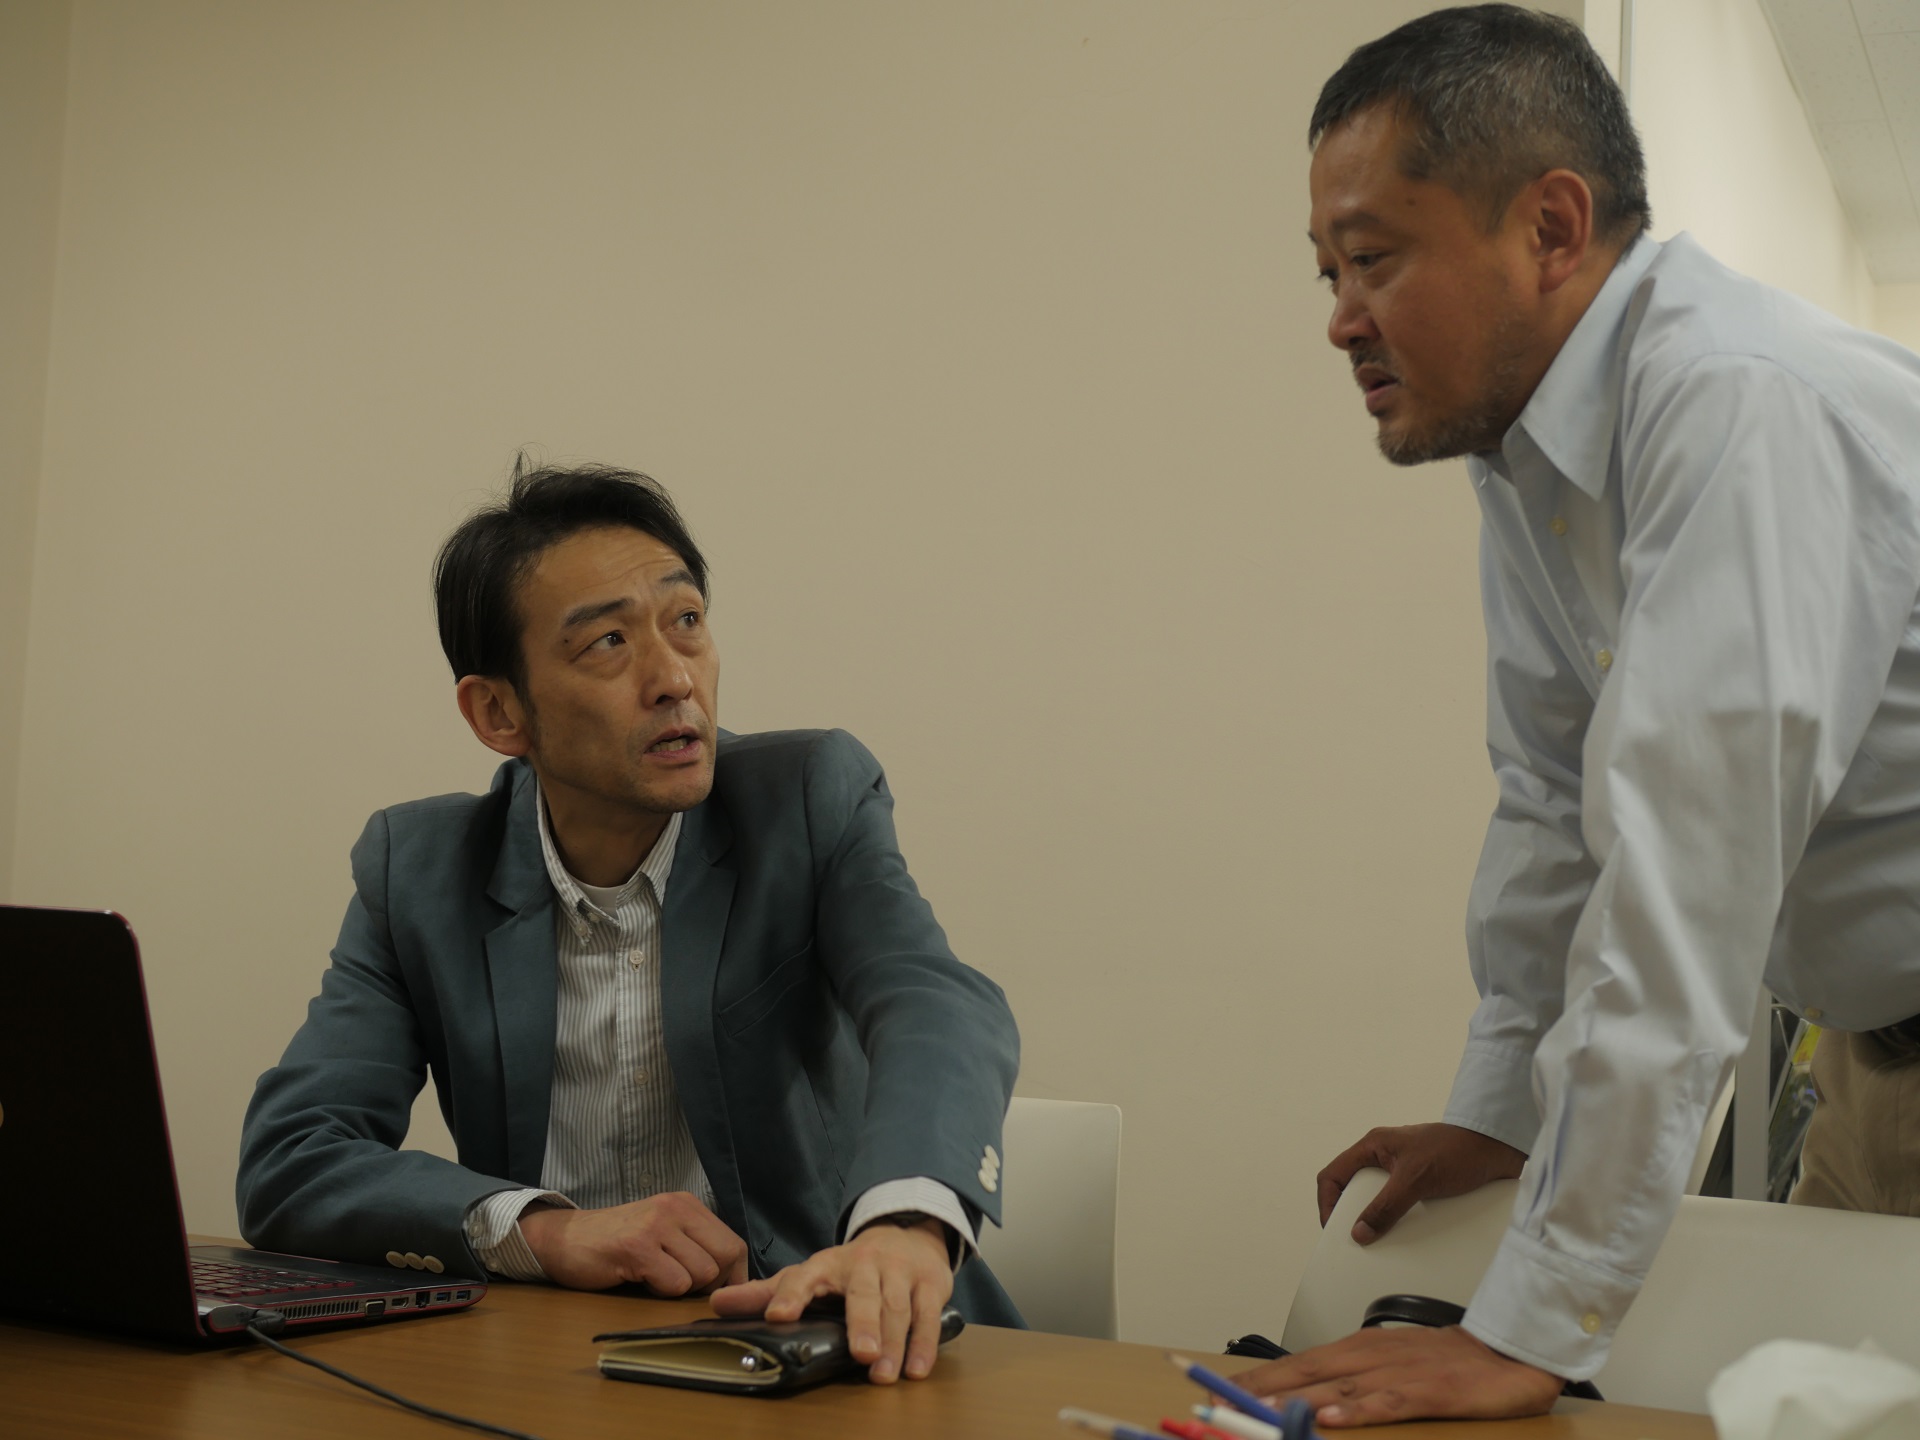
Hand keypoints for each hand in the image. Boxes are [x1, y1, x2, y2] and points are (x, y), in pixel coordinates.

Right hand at [518, 1192, 747, 1293]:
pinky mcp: (637, 1247)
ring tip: (654, 1277)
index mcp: (687, 1205)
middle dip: (710, 1284)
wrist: (564, 1238)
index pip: (734, 1244)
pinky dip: (661, 1292)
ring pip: (702, 1273)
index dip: (731, 1275)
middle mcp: (676, 1208)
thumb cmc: (617, 1243)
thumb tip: (735, 1282)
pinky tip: (639, 1279)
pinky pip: (674, 1283)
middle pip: (726, 1258)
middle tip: (679, 1285)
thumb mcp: (663, 1233)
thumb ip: (695, 1247)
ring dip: (681, 1288)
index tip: (714, 1291)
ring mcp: (656, 1225)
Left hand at [709, 1215, 953, 1383]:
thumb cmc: (853, 1266)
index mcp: (827, 1264)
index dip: (791, 1295)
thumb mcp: (810, 1275)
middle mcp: (865, 1263)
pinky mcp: (930, 1282)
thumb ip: (768, 1293)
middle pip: (863, 1293)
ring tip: (884, 1373)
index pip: (804, 1276)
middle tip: (861, 1355)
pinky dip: (925, 1342)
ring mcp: (900, 1270)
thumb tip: (717, 1304)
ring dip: (894, 1341)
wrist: (908, 1233)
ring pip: (897, 1306)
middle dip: (863, 1323)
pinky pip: (928, 1313)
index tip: (779, 1317)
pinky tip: (917, 1368)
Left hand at [1231, 1325, 1563, 1426]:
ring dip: (1292, 1400)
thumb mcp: (1388, 1366)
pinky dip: (1358, 1410)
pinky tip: (1332, 1420)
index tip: (1215, 1389)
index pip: (1295, 1363)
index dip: (1255, 1377)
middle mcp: (1368, 1356)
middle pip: (1303, 1372)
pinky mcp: (1428, 1391)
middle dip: (1258, 1388)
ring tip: (1254, 1410)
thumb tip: (1305, 1399)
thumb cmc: (1444, 1362)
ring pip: (1334, 1387)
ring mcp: (1397, 1373)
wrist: (1506, 1351)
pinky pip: (1387, 1403)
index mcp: (1357, 1350)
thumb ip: (1348, 1381)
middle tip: (1215, 1399)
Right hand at [1317, 1122, 1525, 1241]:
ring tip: (1382, 1240)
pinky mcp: (1422, 1183)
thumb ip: (1385, 1206)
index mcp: (1373, 1147)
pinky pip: (1400, 1205)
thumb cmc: (1457, 1150)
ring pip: (1378, 1200)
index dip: (1327, 1203)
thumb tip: (1360, 1233)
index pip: (1334, 1176)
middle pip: (1353, 1190)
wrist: (1499, 1148)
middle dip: (1352, 1215)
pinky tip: (1407, 1234)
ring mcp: (1403, 1170)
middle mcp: (1384, 1158)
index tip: (1335, 1229)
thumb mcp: (1415, 1180)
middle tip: (1358, 1240)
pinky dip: (1399, 1220)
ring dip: (1378, 1219)